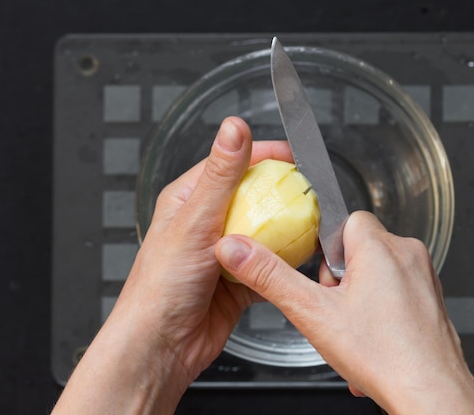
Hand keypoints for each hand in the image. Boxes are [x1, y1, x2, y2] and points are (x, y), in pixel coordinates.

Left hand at [52, 117, 292, 414]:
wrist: (161, 346)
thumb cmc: (162, 285)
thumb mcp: (195, 221)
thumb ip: (221, 175)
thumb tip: (234, 127)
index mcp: (189, 199)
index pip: (233, 163)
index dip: (265, 155)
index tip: (296, 156)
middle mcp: (208, 222)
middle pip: (255, 196)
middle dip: (282, 194)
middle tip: (311, 194)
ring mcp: (225, 252)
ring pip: (266, 231)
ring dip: (287, 229)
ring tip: (312, 224)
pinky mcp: (239, 280)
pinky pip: (270, 264)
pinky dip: (285, 263)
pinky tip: (302, 260)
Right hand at [215, 211, 473, 414]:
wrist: (431, 394)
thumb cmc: (384, 357)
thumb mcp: (312, 314)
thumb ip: (270, 277)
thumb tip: (237, 250)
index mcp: (380, 247)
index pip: (346, 218)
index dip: (327, 251)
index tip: (325, 280)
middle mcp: (408, 254)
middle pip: (360, 249)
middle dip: (342, 279)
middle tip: (338, 311)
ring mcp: (425, 277)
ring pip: (379, 273)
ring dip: (361, 298)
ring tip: (357, 331)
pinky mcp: (432, 300)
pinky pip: (398, 293)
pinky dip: (382, 313)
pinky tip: (375, 341)